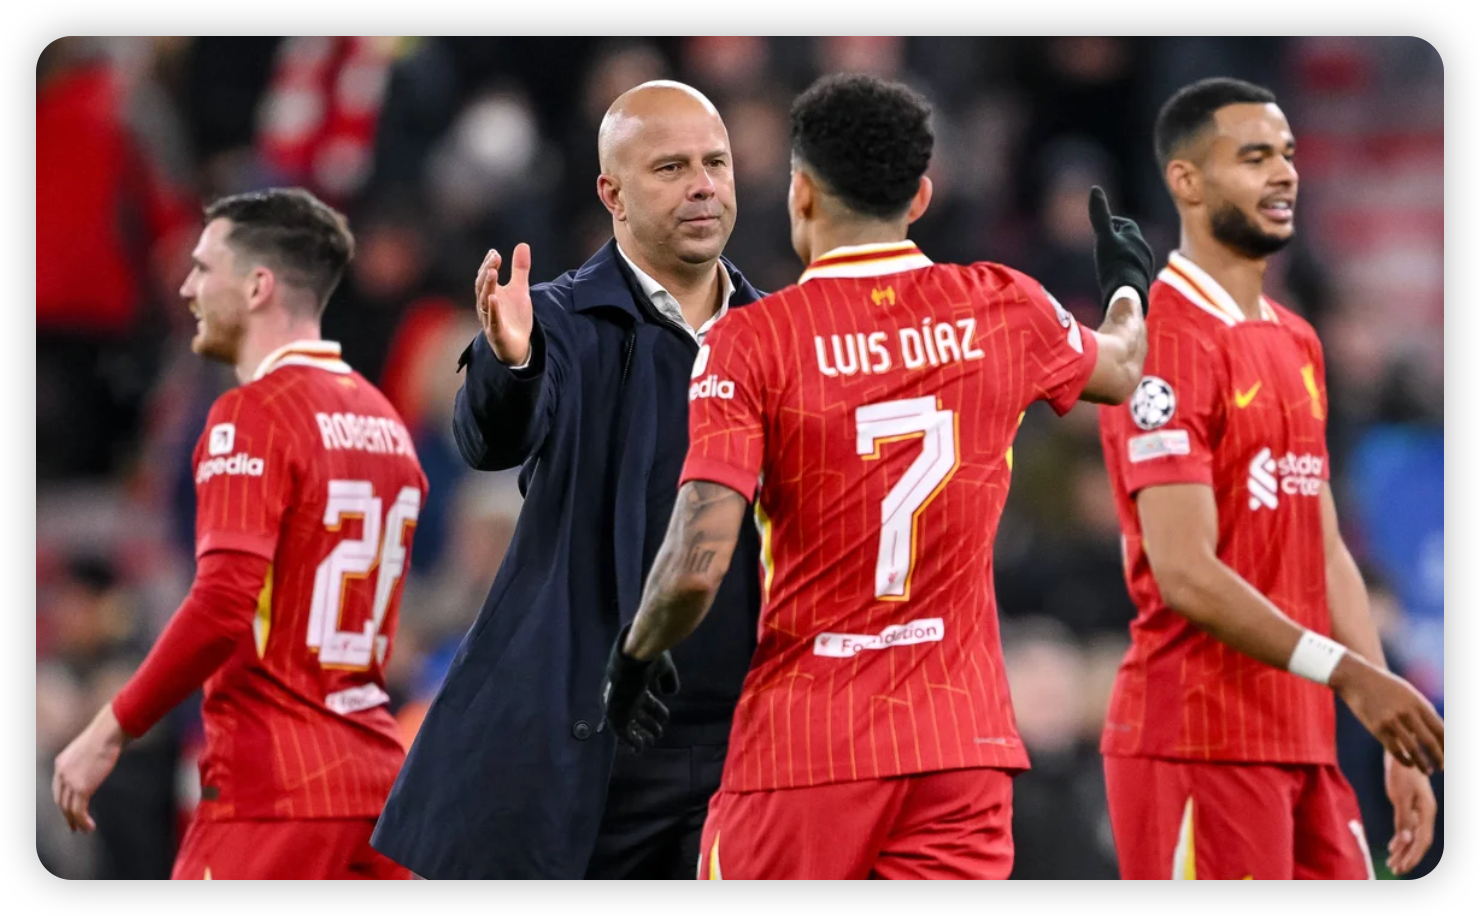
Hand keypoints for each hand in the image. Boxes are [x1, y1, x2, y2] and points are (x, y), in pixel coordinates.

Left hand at [52, 704, 127, 832]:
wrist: (108, 732)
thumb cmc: (106, 734)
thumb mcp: (91, 748)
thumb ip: (89, 759)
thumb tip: (101, 761)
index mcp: (61, 764)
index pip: (58, 789)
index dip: (63, 802)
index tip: (70, 811)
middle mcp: (61, 774)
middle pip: (61, 801)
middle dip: (67, 816)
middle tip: (74, 826)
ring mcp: (70, 782)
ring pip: (69, 809)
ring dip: (76, 822)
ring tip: (84, 830)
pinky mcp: (82, 788)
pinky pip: (79, 811)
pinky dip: (83, 821)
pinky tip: (90, 827)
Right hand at [475, 243, 533, 365]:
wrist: (517, 346)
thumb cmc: (514, 317)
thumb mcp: (520, 290)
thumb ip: (520, 269)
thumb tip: (523, 244)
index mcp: (491, 294)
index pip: (486, 276)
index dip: (489, 264)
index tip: (495, 252)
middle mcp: (487, 306)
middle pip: (483, 286)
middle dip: (487, 271)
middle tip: (494, 257)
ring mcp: (490, 319)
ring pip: (485, 302)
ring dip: (488, 286)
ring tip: (493, 272)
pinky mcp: (497, 333)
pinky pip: (493, 320)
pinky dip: (493, 309)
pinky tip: (494, 298)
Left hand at [598, 625, 679, 750]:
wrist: (634, 656)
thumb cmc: (649, 657)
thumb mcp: (664, 667)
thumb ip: (667, 680)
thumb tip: (669, 692)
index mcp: (634, 680)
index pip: (641, 699)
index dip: (652, 710)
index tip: (663, 719)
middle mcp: (625, 693)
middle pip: (636, 713)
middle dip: (648, 724)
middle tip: (659, 732)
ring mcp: (619, 704)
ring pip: (628, 724)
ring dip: (641, 735)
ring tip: (652, 740)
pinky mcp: (616, 714)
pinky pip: (622, 733)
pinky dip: (631, 741)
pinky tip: (640, 747)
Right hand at [1088, 186, 1153, 314]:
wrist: (1127, 294)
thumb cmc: (1114, 263)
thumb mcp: (1104, 237)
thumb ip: (1100, 215)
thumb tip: (1095, 189)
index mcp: (1136, 237)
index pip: (1124, 224)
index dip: (1112, 224)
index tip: (1100, 229)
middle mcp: (1144, 250)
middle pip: (1128, 241)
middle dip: (1117, 241)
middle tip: (1101, 246)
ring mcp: (1145, 267)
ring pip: (1131, 256)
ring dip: (1120, 257)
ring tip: (1106, 264)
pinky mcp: (1142, 283)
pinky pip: (1132, 272)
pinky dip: (1123, 272)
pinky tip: (1114, 280)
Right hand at [1332, 656, 1443, 772]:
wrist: (1356, 678)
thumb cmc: (1385, 686)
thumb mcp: (1408, 693)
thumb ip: (1422, 710)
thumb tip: (1437, 730)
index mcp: (1418, 703)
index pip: (1440, 729)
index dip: (1446, 745)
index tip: (1447, 755)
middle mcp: (1407, 712)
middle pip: (1429, 741)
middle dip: (1439, 758)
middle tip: (1442, 768)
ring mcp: (1391, 721)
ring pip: (1413, 749)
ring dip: (1423, 764)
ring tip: (1428, 771)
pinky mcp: (1377, 728)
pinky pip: (1395, 750)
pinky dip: (1404, 760)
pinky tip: (1409, 763)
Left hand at [1384, 752, 1436, 875]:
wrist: (1403, 751)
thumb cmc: (1401, 771)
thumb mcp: (1399, 795)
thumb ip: (1403, 819)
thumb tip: (1405, 842)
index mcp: (1426, 812)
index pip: (1421, 841)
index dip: (1412, 856)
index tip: (1402, 868)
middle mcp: (1425, 813)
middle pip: (1418, 841)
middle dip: (1407, 857)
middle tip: (1395, 871)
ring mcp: (1418, 809)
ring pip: (1412, 835)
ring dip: (1402, 850)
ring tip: (1392, 864)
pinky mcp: (1410, 805)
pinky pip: (1407, 827)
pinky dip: (1400, 838)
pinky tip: (1393, 848)